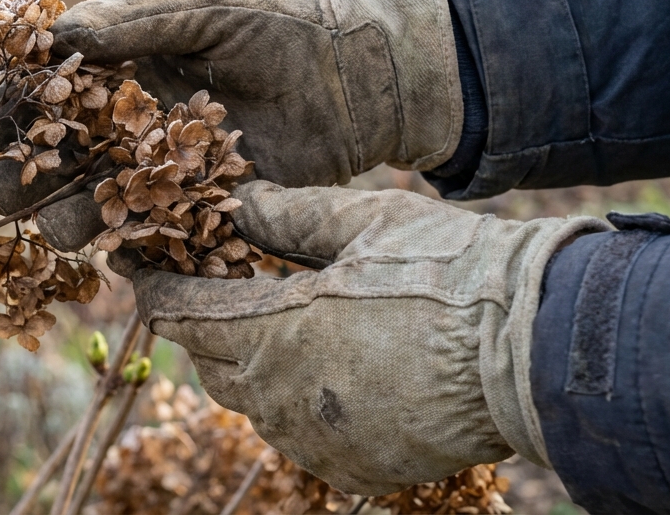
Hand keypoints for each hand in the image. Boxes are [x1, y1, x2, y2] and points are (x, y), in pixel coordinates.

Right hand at [0, 0, 465, 250]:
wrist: (363, 67)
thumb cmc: (279, 16)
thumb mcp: (203, 3)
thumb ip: (132, 18)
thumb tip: (57, 34)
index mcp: (120, 66)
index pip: (50, 92)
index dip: (14, 110)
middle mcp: (133, 122)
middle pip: (61, 157)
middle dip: (27, 176)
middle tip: (3, 193)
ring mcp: (167, 170)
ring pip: (101, 201)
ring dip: (72, 216)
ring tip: (62, 225)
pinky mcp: (206, 209)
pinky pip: (159, 235)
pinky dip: (134, 246)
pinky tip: (116, 252)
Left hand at [109, 181, 606, 494]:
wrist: (537, 349)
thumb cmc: (450, 272)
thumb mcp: (362, 220)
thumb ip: (286, 215)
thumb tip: (235, 202)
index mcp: (272, 331)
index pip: (180, 312)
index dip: (151, 283)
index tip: (132, 261)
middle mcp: (281, 396)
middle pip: (208, 359)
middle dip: (198, 320)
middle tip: (207, 281)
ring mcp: (316, 440)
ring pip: (250, 399)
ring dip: (245, 360)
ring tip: (268, 319)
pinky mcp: (355, 466)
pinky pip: (296, 433)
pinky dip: (291, 399)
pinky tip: (318, 367)